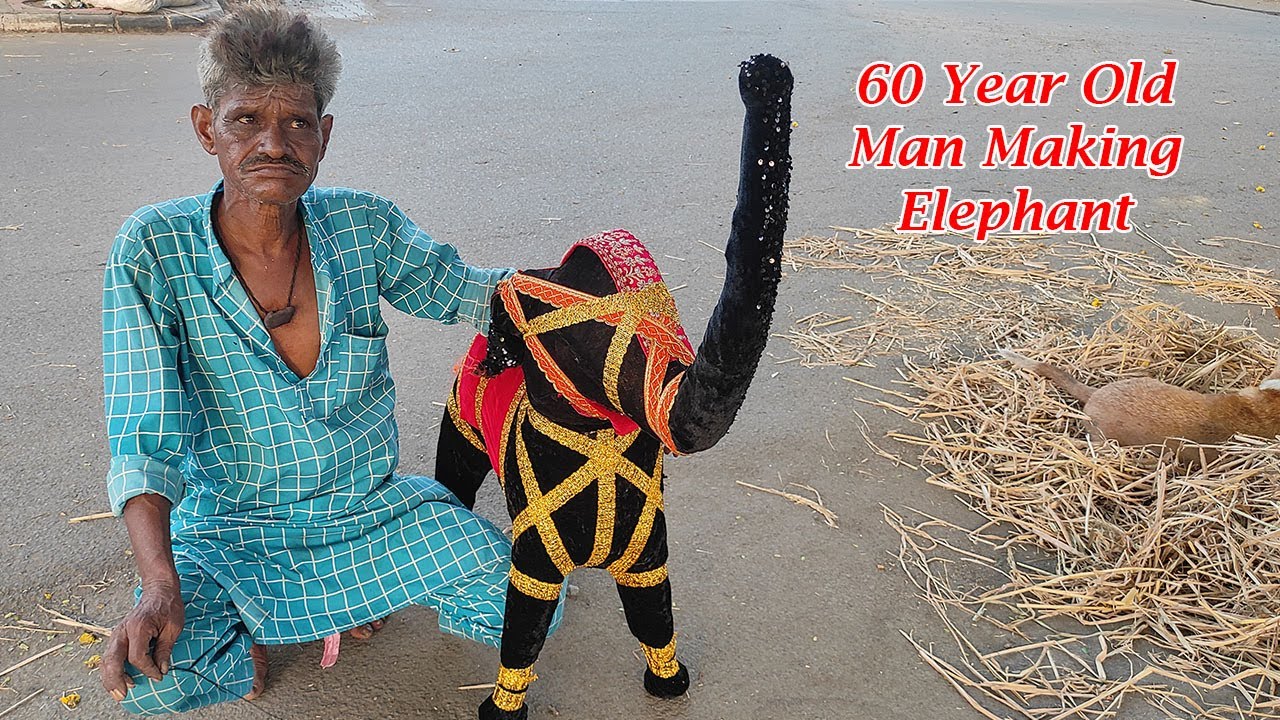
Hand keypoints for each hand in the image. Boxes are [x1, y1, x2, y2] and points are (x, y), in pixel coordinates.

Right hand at [101, 582, 184, 701]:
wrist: (159, 591)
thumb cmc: (169, 606)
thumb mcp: (174, 627)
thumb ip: (164, 649)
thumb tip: (161, 670)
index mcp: (139, 627)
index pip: (137, 656)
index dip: (148, 670)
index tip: (159, 676)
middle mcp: (123, 630)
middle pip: (112, 660)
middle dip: (116, 679)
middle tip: (123, 695)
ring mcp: (117, 633)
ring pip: (106, 659)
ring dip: (110, 677)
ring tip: (118, 692)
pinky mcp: (117, 636)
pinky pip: (109, 656)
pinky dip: (110, 670)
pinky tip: (118, 680)